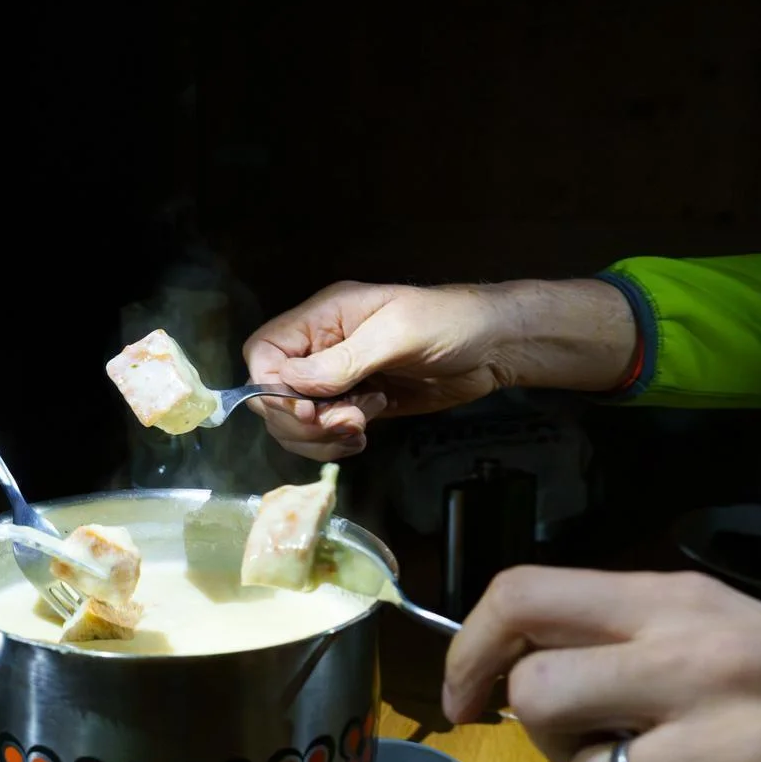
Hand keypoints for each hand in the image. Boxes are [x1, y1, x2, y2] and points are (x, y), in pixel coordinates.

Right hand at [241, 278, 635, 460]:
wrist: (495, 346)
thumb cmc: (450, 324)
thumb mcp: (395, 336)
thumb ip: (342, 361)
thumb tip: (288, 384)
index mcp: (322, 318)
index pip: (264, 352)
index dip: (271, 386)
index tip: (305, 409)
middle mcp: (322, 349)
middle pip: (275, 394)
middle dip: (302, 419)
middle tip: (346, 423)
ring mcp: (338, 380)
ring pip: (297, 420)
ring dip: (321, 435)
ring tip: (361, 428)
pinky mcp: (358, 405)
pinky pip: (326, 432)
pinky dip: (336, 443)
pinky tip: (363, 438)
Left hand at [444, 566, 760, 761]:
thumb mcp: (724, 628)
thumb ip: (625, 637)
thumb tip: (511, 668)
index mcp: (682, 604)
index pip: (524, 593)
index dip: (469, 649)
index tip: (462, 700)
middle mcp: (705, 664)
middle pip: (536, 697)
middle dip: (548, 738)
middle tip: (603, 747)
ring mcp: (745, 752)